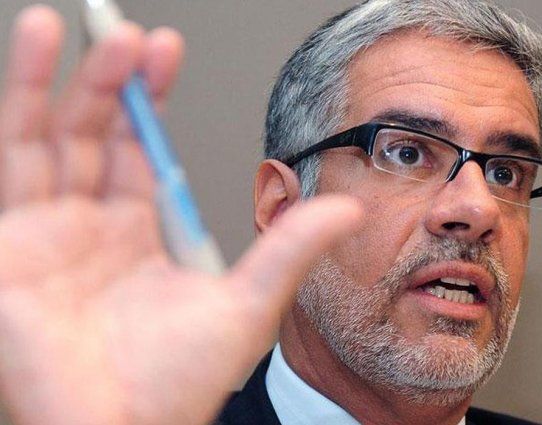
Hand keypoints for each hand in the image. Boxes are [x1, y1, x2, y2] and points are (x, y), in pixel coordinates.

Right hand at [0, 6, 360, 424]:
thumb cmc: (179, 382)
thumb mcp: (248, 301)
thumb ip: (292, 247)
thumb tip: (347, 208)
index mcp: (137, 233)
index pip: (139, 148)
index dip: (150, 100)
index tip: (166, 53)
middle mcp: (89, 226)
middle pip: (94, 134)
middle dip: (111, 83)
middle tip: (134, 38)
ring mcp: (44, 234)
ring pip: (44, 138)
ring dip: (57, 82)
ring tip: (73, 29)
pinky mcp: (9, 248)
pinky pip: (7, 168)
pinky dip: (17, 111)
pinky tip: (31, 65)